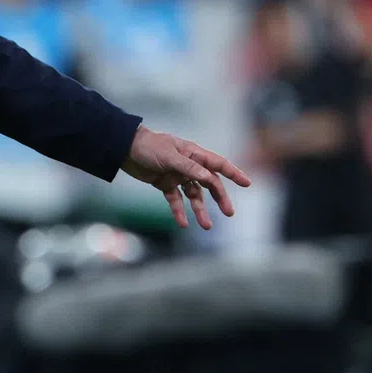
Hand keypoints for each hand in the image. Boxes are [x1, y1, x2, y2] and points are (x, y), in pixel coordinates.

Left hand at [121, 126, 250, 229]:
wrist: (124, 149)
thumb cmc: (149, 147)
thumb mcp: (170, 156)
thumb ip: (189, 168)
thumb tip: (209, 178)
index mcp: (193, 154)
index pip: (218, 164)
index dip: (233, 173)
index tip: (247, 183)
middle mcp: (188, 165)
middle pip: (209, 183)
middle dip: (219, 197)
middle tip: (229, 213)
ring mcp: (177, 175)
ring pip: (194, 194)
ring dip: (200, 209)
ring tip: (206, 226)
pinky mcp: (165, 183)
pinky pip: (176, 200)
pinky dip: (180, 211)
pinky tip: (183, 223)